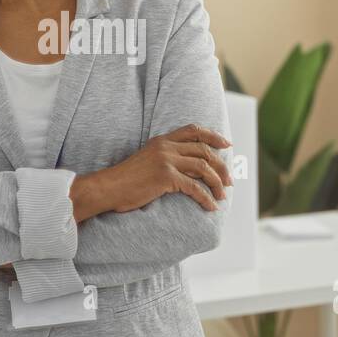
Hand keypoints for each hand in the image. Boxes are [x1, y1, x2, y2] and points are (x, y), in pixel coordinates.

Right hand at [76, 124, 232, 217]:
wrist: (108, 187)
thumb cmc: (126, 179)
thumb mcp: (147, 160)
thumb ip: (166, 157)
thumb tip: (190, 167)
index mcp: (162, 140)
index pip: (194, 130)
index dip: (213, 136)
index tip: (227, 144)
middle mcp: (166, 147)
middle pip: (204, 150)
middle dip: (221, 166)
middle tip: (229, 181)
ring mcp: (166, 161)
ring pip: (203, 168)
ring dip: (217, 183)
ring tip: (222, 195)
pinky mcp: (165, 177)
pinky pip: (194, 187)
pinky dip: (206, 198)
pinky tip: (210, 206)